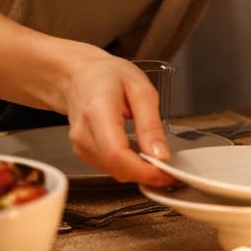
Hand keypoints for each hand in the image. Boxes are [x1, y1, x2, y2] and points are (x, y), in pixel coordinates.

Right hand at [64, 54, 175, 186]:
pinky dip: (128, 166)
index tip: (166, 172)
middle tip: (170, 169)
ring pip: (113, 171)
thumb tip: (160, 154)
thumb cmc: (108, 76)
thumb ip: (151, 124)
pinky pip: (109, 167)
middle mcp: (84, 133)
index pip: (117, 154)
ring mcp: (80, 145)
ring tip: (158, 159)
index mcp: (98, 112)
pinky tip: (139, 154)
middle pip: (115, 167)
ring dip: (138, 172)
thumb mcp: (141, 89)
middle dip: (146, 174)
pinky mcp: (83, 152)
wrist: (80, 76)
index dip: (143, 170)